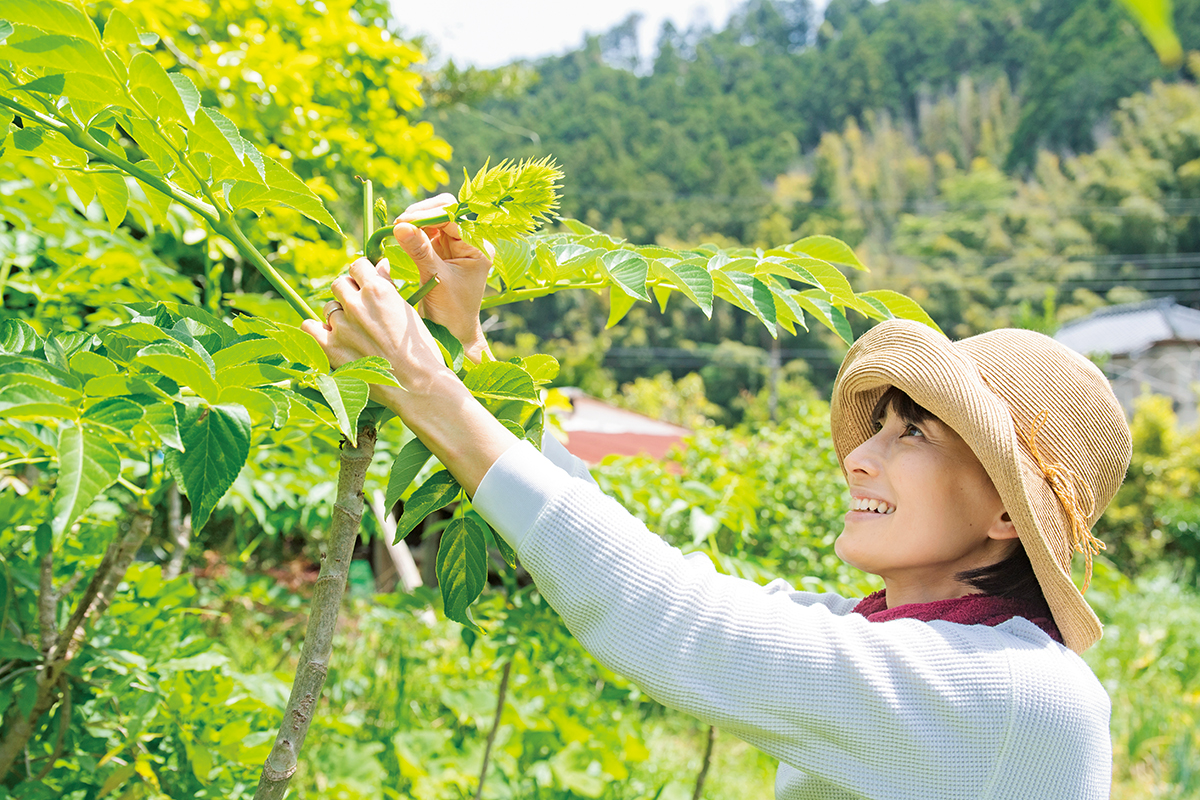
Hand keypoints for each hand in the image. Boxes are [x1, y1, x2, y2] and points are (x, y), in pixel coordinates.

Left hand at [301, 257, 450, 408]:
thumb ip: (388, 286)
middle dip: (349, 294)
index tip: (365, 286)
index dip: (362, 275)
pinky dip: (317, 330)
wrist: (418, 385)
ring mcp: (341, 326)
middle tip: (360, 312)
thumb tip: (379, 264)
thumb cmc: (419, 349)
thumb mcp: (408, 311)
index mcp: (378, 290)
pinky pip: (309, 327)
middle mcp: (357, 304)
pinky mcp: (330, 348)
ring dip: (338, 316)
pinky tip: (329, 337)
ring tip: (353, 332)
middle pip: (340, 285)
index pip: (357, 266)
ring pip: (328, 308)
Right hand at [394, 194, 493, 360]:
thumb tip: (400, 225)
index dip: (427, 215)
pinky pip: (425, 230)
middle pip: (445, 210)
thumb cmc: (452, 312)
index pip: (454, 216)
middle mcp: (469, 240)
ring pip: (433, 218)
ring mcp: (454, 243)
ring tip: (396, 231)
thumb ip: (420, 251)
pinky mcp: (441, 249)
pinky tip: (399, 236)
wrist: (453, 332)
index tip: (403, 222)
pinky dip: (412, 230)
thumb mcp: (436, 279)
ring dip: (414, 221)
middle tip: (398, 225)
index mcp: (478, 246)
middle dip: (420, 214)